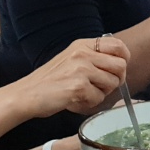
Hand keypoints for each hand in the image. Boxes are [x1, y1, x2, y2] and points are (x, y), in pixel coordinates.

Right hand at [14, 35, 128, 117]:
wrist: (26, 95)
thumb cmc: (49, 81)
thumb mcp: (71, 60)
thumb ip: (92, 58)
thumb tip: (119, 65)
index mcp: (82, 45)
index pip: (117, 45)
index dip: (124, 58)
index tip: (117, 70)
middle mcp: (83, 54)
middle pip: (120, 66)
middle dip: (115, 80)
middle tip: (101, 87)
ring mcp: (81, 69)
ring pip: (112, 83)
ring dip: (101, 93)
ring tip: (83, 94)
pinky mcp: (78, 86)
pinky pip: (98, 98)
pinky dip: (89, 103)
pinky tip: (75, 101)